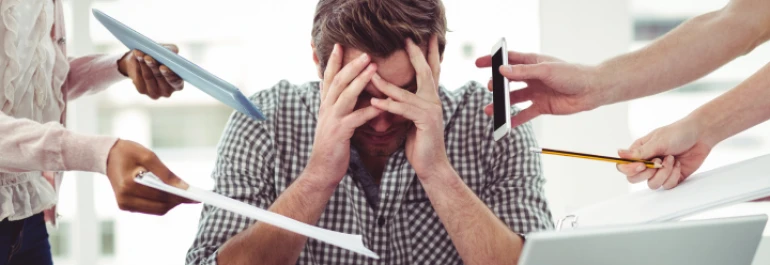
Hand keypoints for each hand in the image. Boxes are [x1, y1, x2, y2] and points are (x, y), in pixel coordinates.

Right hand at [105, 139, 196, 214]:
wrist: (107, 156)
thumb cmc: (129, 152)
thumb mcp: (149, 156)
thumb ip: (166, 174)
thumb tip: (184, 187)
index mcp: (128, 185)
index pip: (160, 195)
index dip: (180, 197)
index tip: (196, 197)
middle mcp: (125, 199)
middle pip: (160, 206)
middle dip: (178, 201)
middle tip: (194, 196)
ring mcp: (124, 205)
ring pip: (157, 210)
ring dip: (172, 203)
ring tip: (185, 195)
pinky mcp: (126, 206)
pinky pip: (150, 209)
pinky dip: (162, 203)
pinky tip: (171, 195)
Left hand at [118, 44, 183, 98]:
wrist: (143, 62)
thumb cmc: (160, 57)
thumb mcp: (168, 52)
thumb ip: (172, 51)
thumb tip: (171, 51)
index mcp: (178, 84)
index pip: (176, 82)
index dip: (170, 75)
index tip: (163, 67)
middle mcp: (167, 91)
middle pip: (160, 78)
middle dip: (153, 66)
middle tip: (148, 57)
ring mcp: (154, 92)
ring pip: (148, 76)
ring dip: (143, 63)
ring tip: (140, 53)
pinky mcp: (142, 90)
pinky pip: (139, 76)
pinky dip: (138, 64)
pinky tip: (137, 57)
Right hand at [305, 44, 382, 187]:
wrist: (321, 170)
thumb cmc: (332, 147)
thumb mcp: (332, 123)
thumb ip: (339, 108)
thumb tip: (346, 94)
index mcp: (325, 105)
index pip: (328, 78)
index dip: (333, 62)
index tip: (339, 45)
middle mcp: (326, 109)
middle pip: (338, 81)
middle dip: (351, 65)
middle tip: (366, 52)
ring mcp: (332, 120)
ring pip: (346, 95)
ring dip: (360, 80)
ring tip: (374, 68)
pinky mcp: (340, 133)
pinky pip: (356, 119)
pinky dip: (369, 111)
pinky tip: (382, 105)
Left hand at [370, 36, 447, 178]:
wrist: (431, 166)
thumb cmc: (419, 143)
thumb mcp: (411, 120)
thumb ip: (405, 105)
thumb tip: (391, 95)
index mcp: (431, 99)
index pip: (430, 71)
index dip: (427, 54)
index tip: (421, 38)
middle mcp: (434, 101)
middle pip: (426, 72)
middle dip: (416, 55)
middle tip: (407, 39)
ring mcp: (432, 110)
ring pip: (406, 92)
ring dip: (386, 84)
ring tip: (371, 75)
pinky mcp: (425, 122)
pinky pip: (403, 110)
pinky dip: (388, 105)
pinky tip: (374, 102)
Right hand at [475, 51, 606, 127]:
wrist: (591, 91)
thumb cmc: (572, 74)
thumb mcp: (546, 70)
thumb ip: (523, 71)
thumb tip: (502, 71)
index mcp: (533, 63)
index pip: (508, 60)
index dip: (493, 61)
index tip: (478, 64)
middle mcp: (532, 77)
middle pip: (508, 81)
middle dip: (497, 85)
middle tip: (490, 88)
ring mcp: (536, 92)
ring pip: (514, 99)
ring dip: (502, 104)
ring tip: (490, 110)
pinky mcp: (541, 106)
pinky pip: (525, 114)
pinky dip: (514, 119)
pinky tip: (505, 124)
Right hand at [616, 118, 712, 189]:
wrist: (701, 136)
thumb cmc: (678, 133)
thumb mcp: (658, 141)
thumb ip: (640, 152)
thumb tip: (619, 154)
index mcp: (639, 152)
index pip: (624, 166)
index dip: (630, 169)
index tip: (642, 165)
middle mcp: (646, 163)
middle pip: (634, 179)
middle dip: (648, 173)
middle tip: (658, 162)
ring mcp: (658, 172)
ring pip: (652, 184)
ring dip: (664, 173)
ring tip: (671, 159)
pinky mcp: (671, 177)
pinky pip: (667, 185)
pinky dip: (674, 175)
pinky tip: (678, 164)